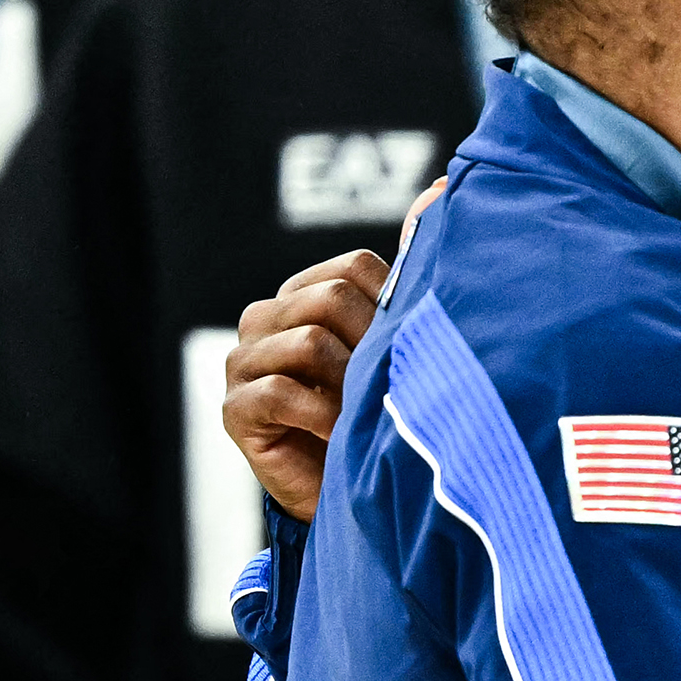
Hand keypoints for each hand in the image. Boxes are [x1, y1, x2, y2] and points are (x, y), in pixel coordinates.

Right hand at [222, 179, 446, 520]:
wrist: (356, 495)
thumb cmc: (385, 411)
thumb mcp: (401, 341)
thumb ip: (412, 274)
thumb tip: (447, 185)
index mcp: (306, 292)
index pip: (354, 268)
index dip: (388, 307)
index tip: (404, 349)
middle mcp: (267, 318)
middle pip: (329, 298)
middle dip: (370, 345)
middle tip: (384, 386)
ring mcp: (244, 361)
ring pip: (308, 340)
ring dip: (349, 383)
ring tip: (362, 414)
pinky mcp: (234, 410)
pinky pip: (280, 391)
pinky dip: (321, 415)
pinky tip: (338, 436)